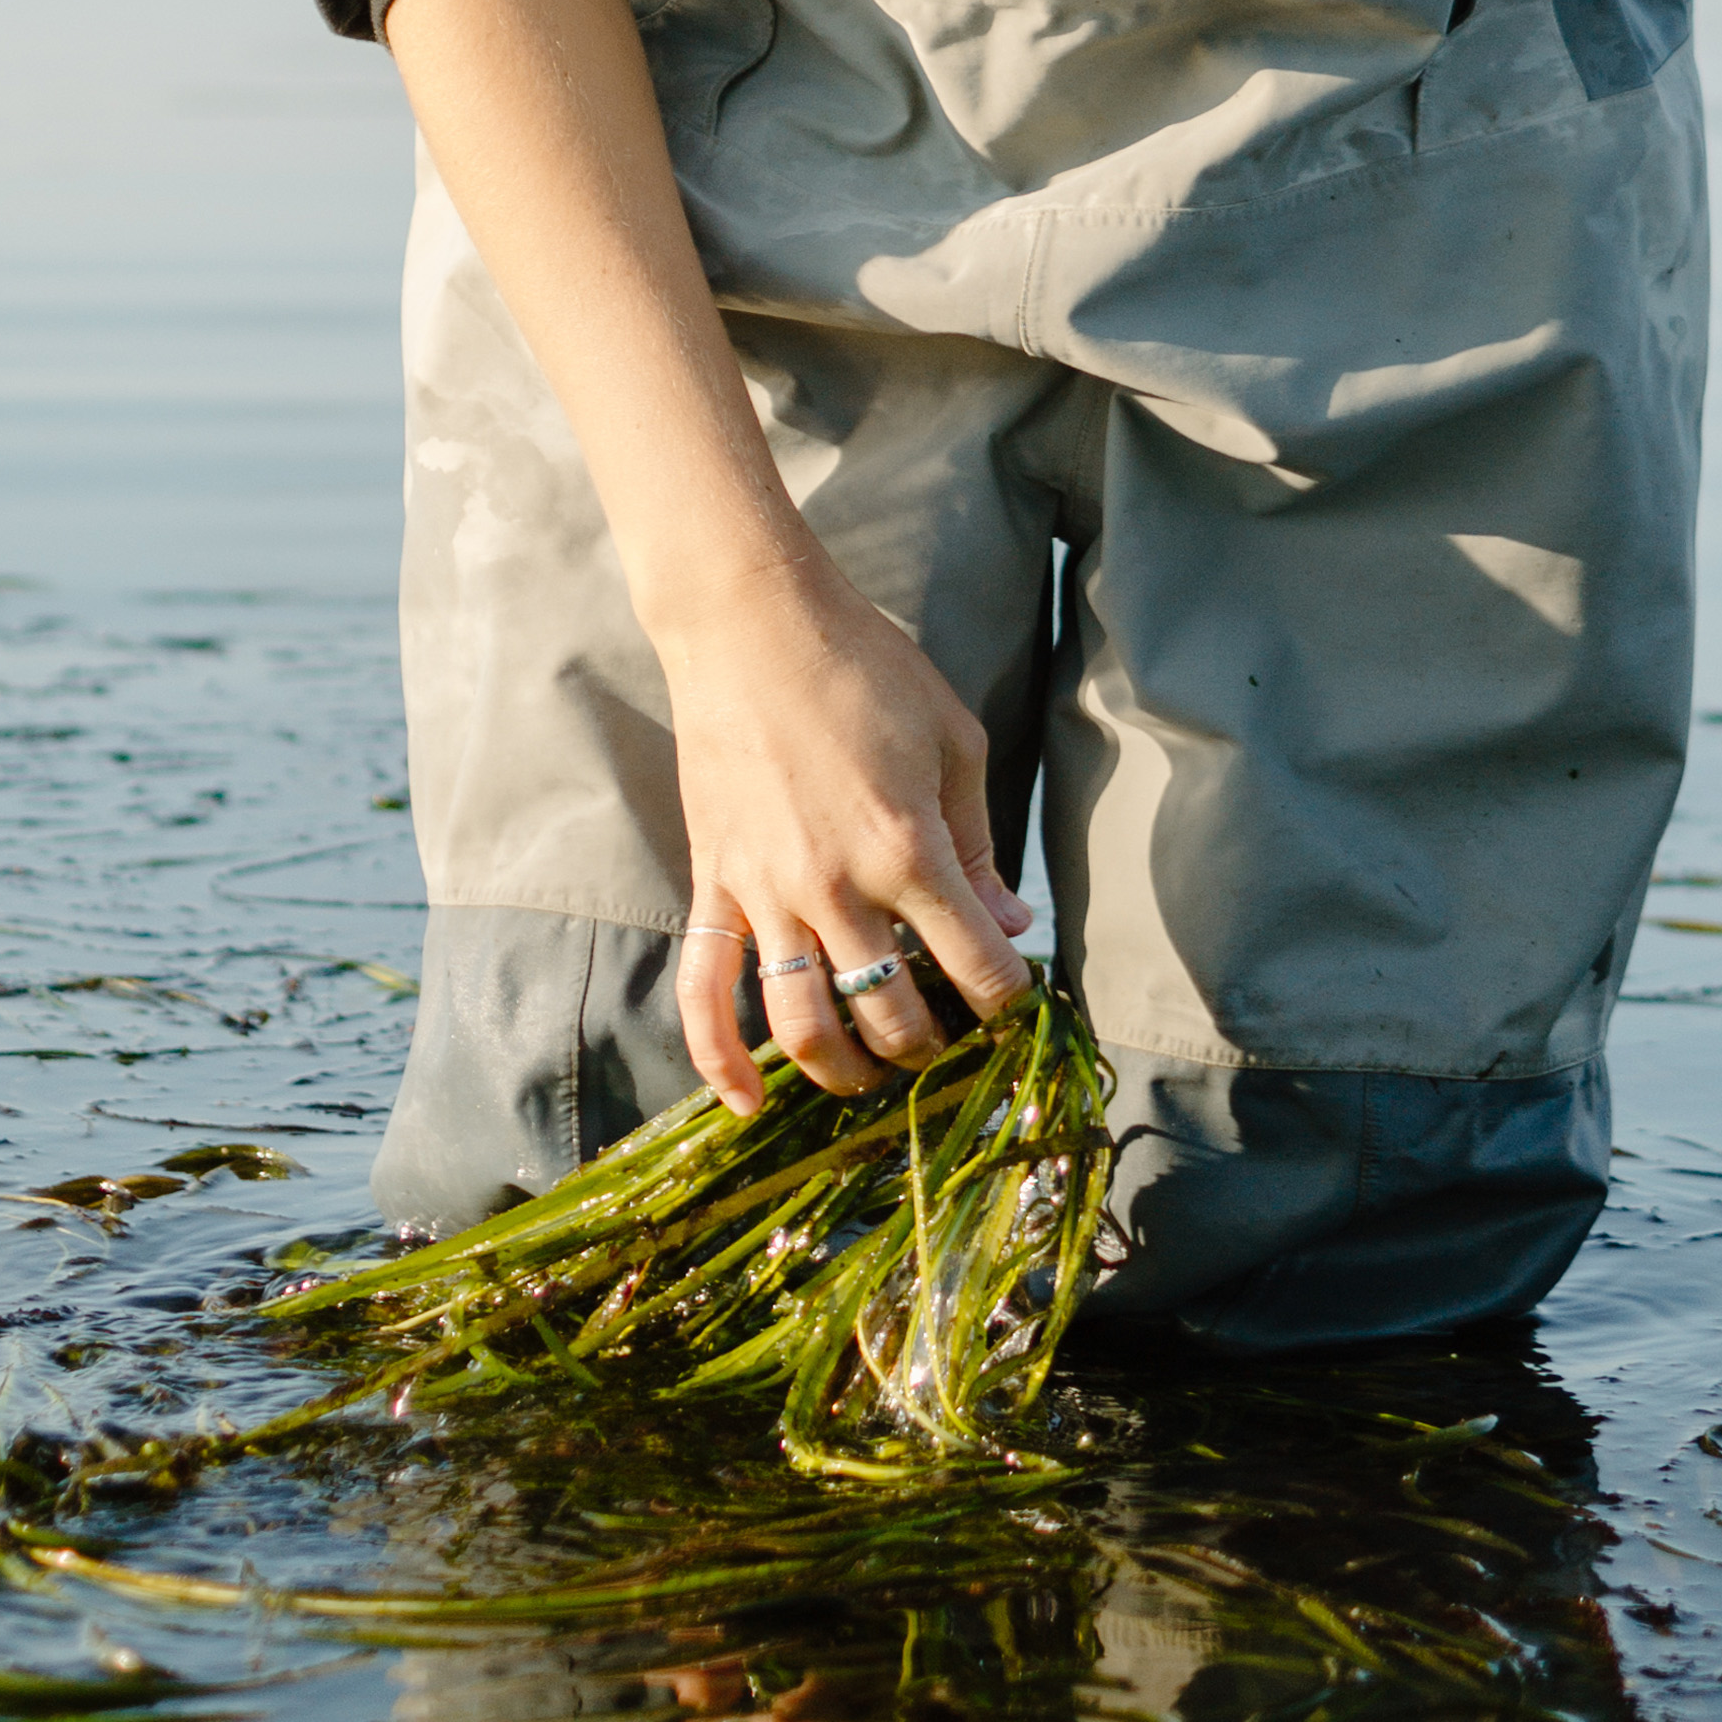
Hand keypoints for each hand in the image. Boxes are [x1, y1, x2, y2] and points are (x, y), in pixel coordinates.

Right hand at [657, 554, 1032, 1114]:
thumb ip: (979, 839)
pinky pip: (704, 990)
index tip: (1017, 1001)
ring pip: (804, 1024)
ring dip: (845, 1069)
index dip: (1008, 998)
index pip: (976, 964)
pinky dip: (721, 1060)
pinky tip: (749, 1101)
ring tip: (872, 1072)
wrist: (752, 621)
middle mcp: (837, 884)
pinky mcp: (714, 883)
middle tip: (947, 1039)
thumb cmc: (864, 666)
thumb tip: (1008, 924)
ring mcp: (766, 891)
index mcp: (908, 846)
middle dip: (933, 1043)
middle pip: (893, 1014)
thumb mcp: (952, 738)